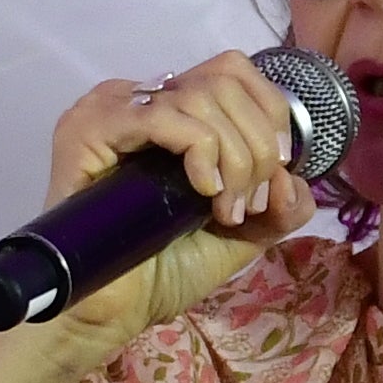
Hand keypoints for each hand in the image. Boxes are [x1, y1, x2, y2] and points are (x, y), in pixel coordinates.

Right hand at [26, 51, 321, 339]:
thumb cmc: (165, 270)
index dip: (269, 115)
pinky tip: (202, 190)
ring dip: (233, 156)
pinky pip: (161, 115)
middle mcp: (140, 99)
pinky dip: (199, 150)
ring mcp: (110, 110)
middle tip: (247, 204)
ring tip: (224, 210)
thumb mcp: (245, 233)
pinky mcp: (87, 130)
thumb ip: (281, 205)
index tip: (275, 176)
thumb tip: (294, 177)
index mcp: (174, 110)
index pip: (234, 71)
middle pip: (224, 79)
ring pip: (200, 96)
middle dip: (256, 145)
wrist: (114, 311)